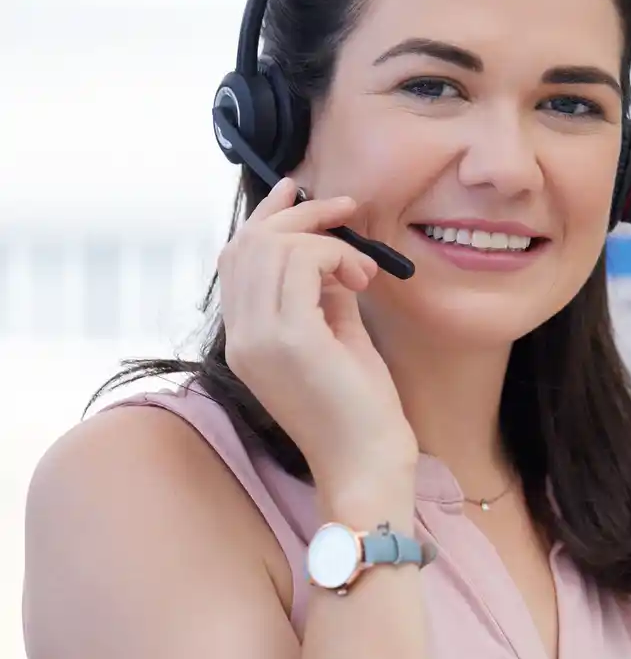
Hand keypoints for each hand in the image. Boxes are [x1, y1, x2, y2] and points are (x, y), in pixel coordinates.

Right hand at [218, 177, 417, 496]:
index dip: (266, 216)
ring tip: (362, 269)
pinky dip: (336, 255)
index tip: (300, 191)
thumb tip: (330, 253)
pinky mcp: (289, 339)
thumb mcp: (337, 339)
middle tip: (344, 208)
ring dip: (326, 239)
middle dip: (298, 213)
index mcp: (245, 339)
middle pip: (249, 242)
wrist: (367, 466)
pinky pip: (303, 261)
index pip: (236, 258)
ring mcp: (259, 338)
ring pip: (274, 246)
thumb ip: (324, 295)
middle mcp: (242, 337)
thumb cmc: (360, 412)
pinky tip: (362, 280)